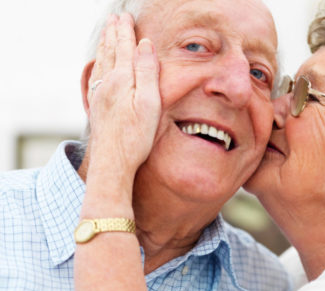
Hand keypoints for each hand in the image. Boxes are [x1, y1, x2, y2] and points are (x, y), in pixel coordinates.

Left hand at [86, 13, 160, 174]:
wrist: (112, 161)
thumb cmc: (135, 137)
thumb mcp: (149, 103)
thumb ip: (147, 72)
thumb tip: (145, 44)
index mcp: (122, 80)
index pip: (125, 48)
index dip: (126, 31)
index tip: (126, 16)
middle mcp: (107, 83)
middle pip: (110, 51)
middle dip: (113, 32)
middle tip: (115, 18)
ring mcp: (99, 94)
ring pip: (101, 61)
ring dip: (105, 44)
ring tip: (106, 32)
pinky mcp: (97, 105)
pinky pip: (95, 75)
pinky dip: (98, 62)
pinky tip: (98, 63)